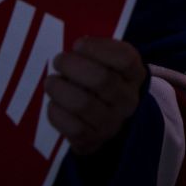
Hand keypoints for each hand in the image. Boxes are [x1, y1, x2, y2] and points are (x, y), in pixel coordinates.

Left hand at [45, 38, 145, 154]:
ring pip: (83, 104)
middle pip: (101, 79)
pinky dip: (56, 112)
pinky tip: (54, 102)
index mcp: (135, 75)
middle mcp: (128, 100)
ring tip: (51, 81)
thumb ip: (97, 51)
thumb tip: (77, 48)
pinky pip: (71, 127)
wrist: (107, 121)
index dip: (98, 48)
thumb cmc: (103, 83)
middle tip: (58, 60)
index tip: (78, 44)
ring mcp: (112, 123)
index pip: (125, 58)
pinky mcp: (93, 140)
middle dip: (73, 66)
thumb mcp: (109, 64)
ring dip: (60, 88)